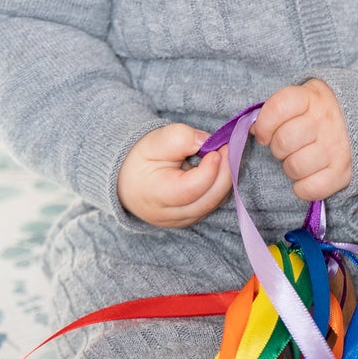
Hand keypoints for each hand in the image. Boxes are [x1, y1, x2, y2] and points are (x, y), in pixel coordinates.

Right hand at [117, 123, 233, 227]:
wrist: (128, 181)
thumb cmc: (142, 159)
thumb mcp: (156, 141)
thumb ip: (181, 138)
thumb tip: (207, 142)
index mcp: (156, 195)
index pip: (190, 190)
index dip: (209, 170)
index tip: (218, 148)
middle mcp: (170, 214)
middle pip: (208, 199)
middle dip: (224, 172)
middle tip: (229, 148)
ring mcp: (183, 220)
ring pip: (215, 202)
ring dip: (225, 178)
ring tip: (224, 154)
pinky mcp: (192, 218)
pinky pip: (214, 203)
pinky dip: (221, 185)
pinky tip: (220, 167)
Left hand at [252, 78, 351, 201]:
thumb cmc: (323, 112)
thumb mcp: (304, 98)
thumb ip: (278, 110)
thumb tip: (254, 130)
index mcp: (313, 98)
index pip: (279, 108)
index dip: (264, 124)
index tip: (263, 133)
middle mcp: (327, 121)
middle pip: (283, 141)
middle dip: (278, 148)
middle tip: (288, 146)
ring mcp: (337, 147)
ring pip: (294, 167)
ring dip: (291, 167)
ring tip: (301, 159)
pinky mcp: (344, 172)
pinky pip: (310, 189)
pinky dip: (303, 187)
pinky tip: (308, 176)